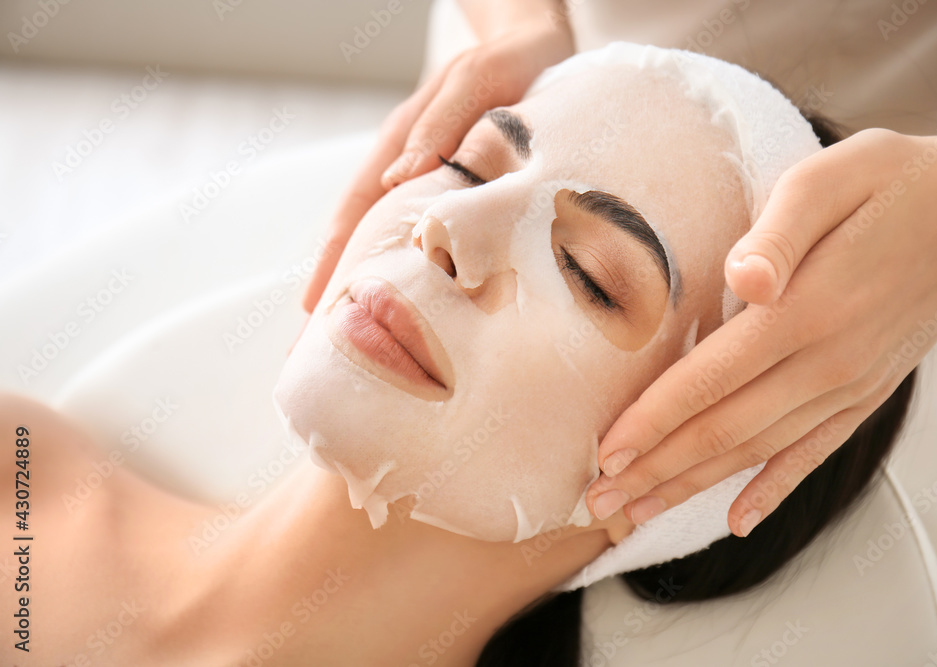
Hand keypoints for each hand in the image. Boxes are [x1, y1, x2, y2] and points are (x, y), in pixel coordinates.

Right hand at [300, 14, 573, 314]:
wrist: (536, 43)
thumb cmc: (509, 62)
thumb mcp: (476, 85)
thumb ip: (440, 126)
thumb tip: (398, 180)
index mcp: (404, 146)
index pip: (356, 214)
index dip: (332, 262)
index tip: (311, 311)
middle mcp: (408, 168)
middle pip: (361, 238)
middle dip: (336, 291)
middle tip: (312, 350)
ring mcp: (428, 183)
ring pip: (390, 243)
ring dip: (368, 288)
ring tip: (352, 342)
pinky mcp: (458, 191)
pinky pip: (424, 238)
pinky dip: (410, 273)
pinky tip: (412, 305)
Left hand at [585, 123, 936, 534]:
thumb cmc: (889, 183)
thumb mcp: (829, 179)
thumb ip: (779, 232)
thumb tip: (741, 280)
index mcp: (805, 310)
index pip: (709, 380)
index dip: (651, 422)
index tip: (604, 455)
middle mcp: (828, 362)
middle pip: (724, 431)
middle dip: (655, 470)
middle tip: (599, 503)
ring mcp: (851, 386)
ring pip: (759, 451)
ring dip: (694, 486)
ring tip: (640, 512)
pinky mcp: (868, 394)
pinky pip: (814, 453)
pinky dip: (772, 489)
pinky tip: (739, 520)